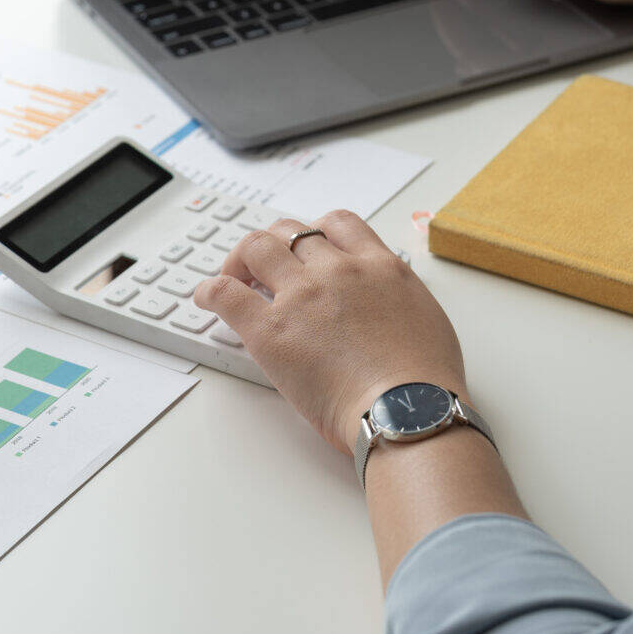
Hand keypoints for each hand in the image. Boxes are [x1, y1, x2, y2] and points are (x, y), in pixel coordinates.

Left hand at [192, 211, 466, 454]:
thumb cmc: (426, 382)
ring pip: (258, 247)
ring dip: (242, 257)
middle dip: (275, 242)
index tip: (306, 247)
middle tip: (266, 264)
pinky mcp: (270, 330)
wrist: (409, 410)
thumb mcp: (426, 318)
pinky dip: (211, 290)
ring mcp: (301, 296)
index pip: (337, 224)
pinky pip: (226, 293)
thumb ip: (398, 298)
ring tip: (235, 274)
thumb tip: (386, 302)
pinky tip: (206, 297)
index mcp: (379, 266)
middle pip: (291, 231)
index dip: (315, 232)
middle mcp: (338, 271)